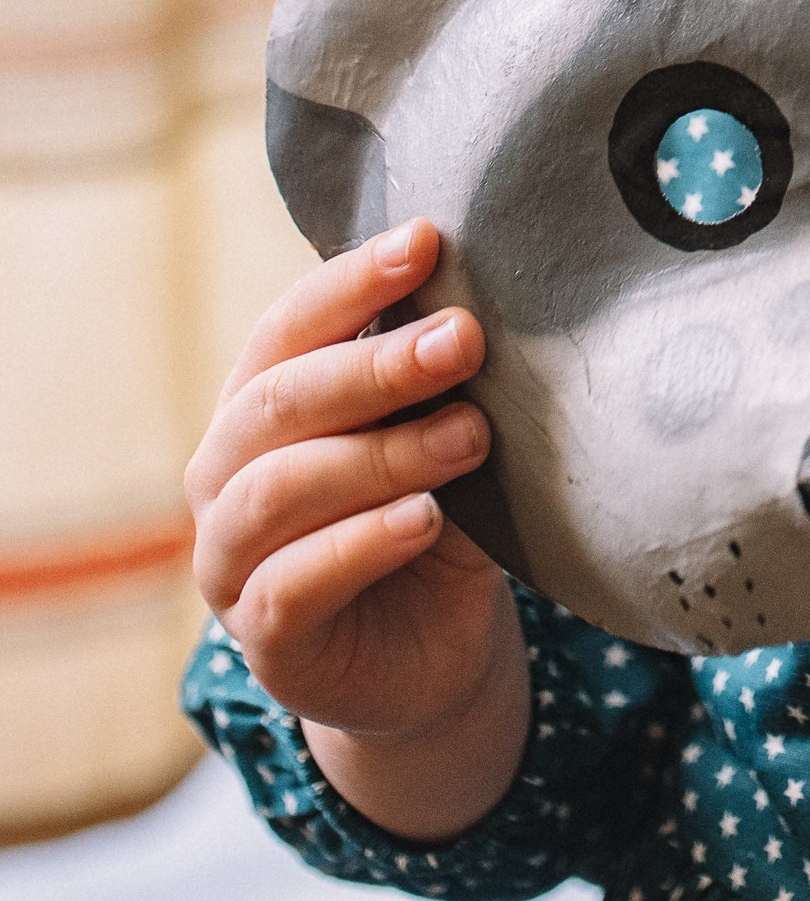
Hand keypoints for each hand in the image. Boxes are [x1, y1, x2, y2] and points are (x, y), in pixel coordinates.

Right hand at [186, 222, 528, 836]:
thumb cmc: (431, 520)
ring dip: (381, 454)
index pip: (288, 328)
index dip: (350, 281)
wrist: (436, 660)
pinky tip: (425, 520)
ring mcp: (231, 563)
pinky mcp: (265, 642)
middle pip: (281, 401)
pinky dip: (361, 544)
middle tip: (465, 338)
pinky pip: (293, 585)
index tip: (427, 241)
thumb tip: (493, 294)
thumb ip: (442, 385)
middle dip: (376, 365)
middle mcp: (226, 475)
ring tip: (469, 435)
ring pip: (279, 491)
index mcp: (260, 407)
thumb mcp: (442, 441)